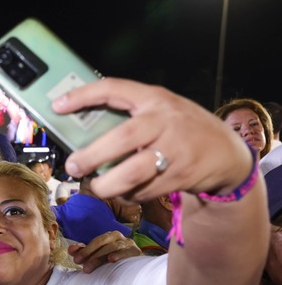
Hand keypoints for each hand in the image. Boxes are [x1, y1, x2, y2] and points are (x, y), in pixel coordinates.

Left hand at [52, 78, 252, 200]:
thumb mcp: (160, 111)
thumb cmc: (181, 130)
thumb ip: (129, 116)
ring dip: (106, 185)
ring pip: (131, 173)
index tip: (57, 106)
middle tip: (72, 166)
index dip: (84, 95)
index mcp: (154, 99)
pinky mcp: (179, 176)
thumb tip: (80, 132)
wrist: (227, 153)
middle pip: (122, 139)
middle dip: (91, 156)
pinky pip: (142, 191)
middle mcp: (165, 121)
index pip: (114, 89)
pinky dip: (127, 196)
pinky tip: (123, 192)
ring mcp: (174, 150)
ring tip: (96, 185)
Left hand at [69, 230, 141, 272]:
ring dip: (99, 258)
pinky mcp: (136, 252)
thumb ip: (84, 252)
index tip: (76, 260)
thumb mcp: (96, 256)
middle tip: (83, 267)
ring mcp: (128, 243)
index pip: (95, 241)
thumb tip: (70, 249)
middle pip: (102, 243)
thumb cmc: (112, 260)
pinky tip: (112, 259)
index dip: (85, 250)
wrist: (135, 267)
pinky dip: (119, 255)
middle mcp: (118, 237)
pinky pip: (127, 252)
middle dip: (90, 254)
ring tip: (90, 266)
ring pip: (112, 247)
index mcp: (108, 236)